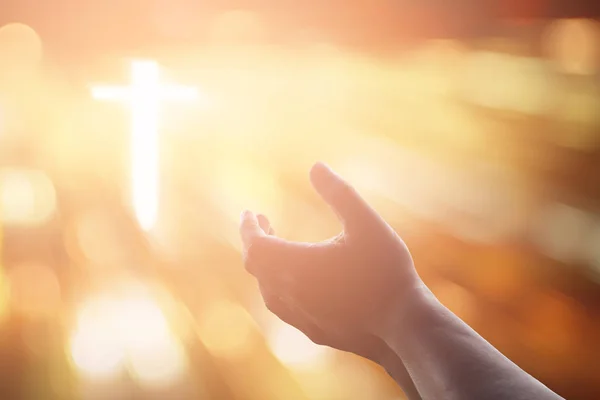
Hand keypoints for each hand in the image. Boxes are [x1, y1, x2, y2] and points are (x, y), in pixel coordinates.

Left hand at [239, 162, 423, 344]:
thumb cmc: (386, 272)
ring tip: (278, 247)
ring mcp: (302, 317)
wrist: (404, 326)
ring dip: (267, 266)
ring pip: (269, 290)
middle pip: (257, 267)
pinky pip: (285, 307)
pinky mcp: (315, 331)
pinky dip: (281, 287)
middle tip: (263, 222)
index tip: (250, 212)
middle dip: (256, 241)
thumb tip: (316, 166)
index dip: (248, 228)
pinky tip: (298, 282)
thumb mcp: (366, 224)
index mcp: (296, 266)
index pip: (254, 245)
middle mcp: (291, 294)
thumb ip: (340, 194)